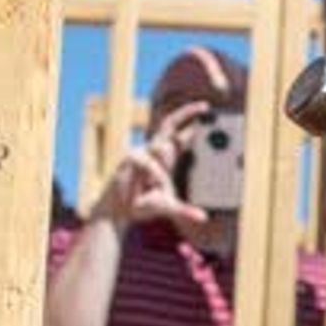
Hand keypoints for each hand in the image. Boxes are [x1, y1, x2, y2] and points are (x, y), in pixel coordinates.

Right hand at [89, 99, 212, 237]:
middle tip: (205, 106)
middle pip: (170, 124)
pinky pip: (146, 162)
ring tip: (155, 184)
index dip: (190, 120)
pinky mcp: (129, 159)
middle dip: (187, 113)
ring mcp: (141, 152)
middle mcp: (152, 150)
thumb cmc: (143, 204)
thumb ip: (185, 211)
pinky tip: (149, 185)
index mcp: (163, 157)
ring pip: (159, 148)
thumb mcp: (168, 207)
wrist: (118, 210)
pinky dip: (151, 174)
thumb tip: (204, 219)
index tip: (207, 108)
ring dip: (163, 165)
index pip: (177, 133)